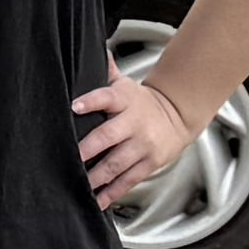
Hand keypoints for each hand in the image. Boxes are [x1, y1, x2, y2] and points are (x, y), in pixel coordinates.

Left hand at [75, 68, 204, 209]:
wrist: (178, 116)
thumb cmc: (141, 100)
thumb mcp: (124, 83)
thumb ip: (106, 70)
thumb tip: (92, 48)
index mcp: (124, 100)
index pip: (106, 97)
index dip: (90, 102)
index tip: (74, 106)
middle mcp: (133, 123)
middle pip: (108, 136)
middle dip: (88, 148)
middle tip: (69, 158)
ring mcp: (142, 146)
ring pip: (117, 163)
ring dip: (96, 176)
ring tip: (78, 185)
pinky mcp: (149, 164)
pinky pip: (128, 180)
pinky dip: (112, 192)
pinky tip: (97, 201)